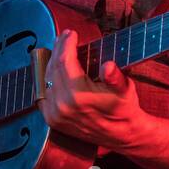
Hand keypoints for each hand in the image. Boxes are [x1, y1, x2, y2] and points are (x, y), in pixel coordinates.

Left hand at [40, 29, 150, 150]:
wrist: (122, 135)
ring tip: (60, 50)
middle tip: (64, 37)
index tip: (70, 33)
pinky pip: (43, 94)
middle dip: (58, 49)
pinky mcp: (52, 120)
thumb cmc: (124, 109)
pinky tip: (53, 70)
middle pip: (53, 68)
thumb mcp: (125, 90)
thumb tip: (107, 67)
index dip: (66, 44)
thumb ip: (115, 77)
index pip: (64, 61)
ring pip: (46, 79)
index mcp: (79, 96)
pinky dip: (47, 80)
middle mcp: (62, 106)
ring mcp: (55, 114)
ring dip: (51, 62)